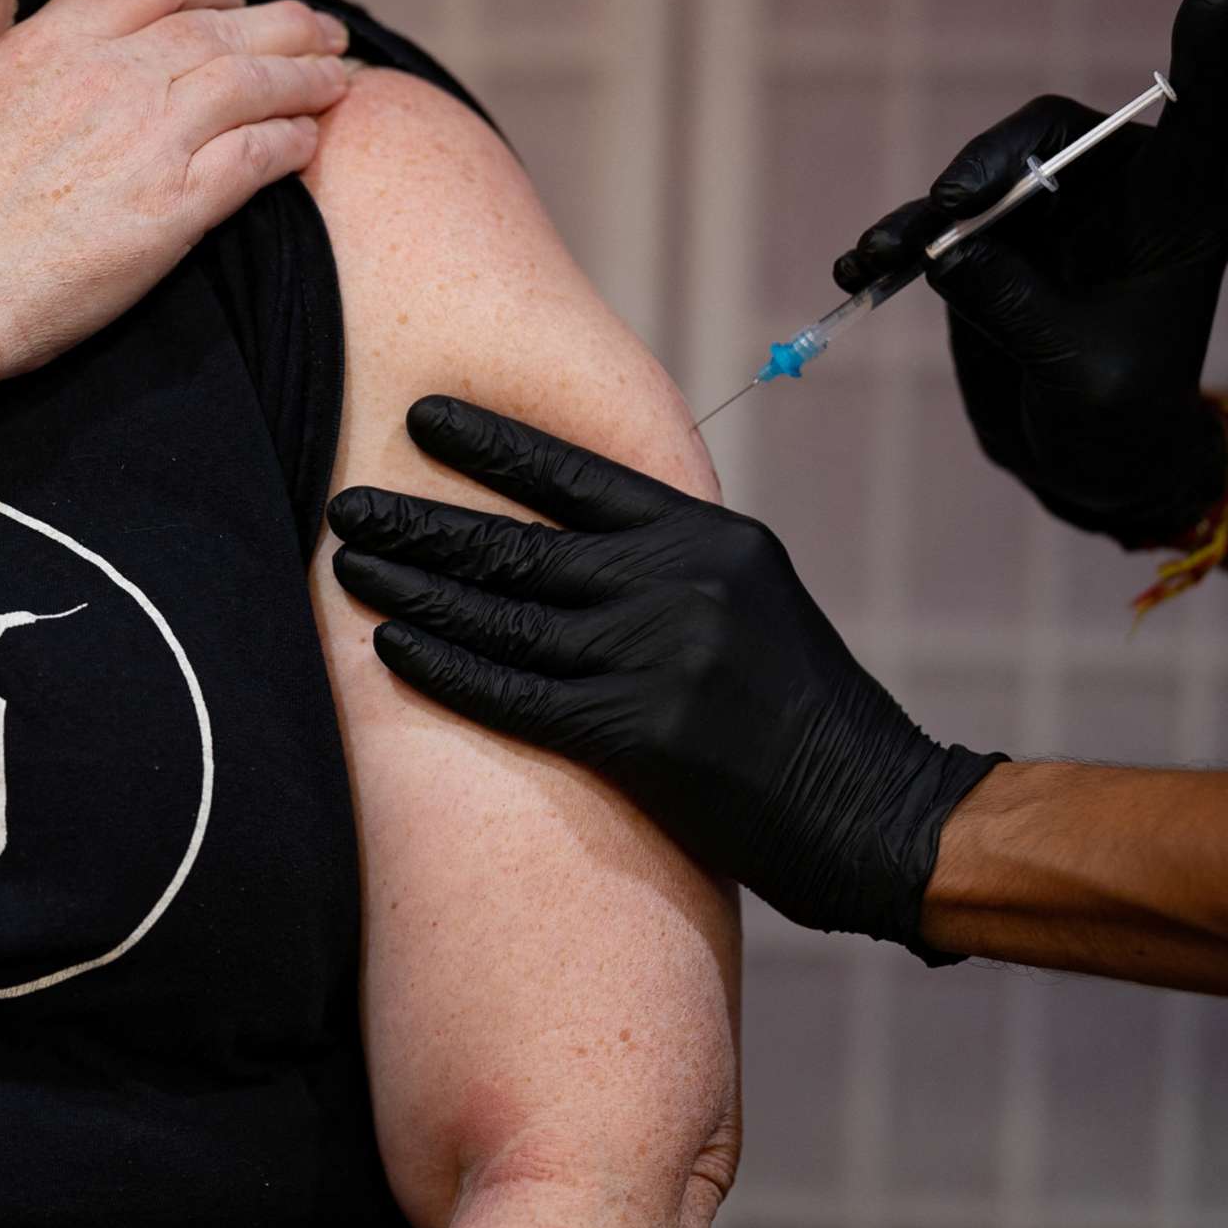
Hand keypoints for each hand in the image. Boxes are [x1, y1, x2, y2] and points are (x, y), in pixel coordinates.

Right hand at [0, 0, 353, 387]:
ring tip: (341, 80)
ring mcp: (145, 138)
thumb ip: (14, 68)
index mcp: (49, 41)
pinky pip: (259, 157)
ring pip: (256, 81)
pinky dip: (293, 142)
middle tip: (324, 32)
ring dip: (308, 77)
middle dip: (285, 23)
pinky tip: (310, 143)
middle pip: (223, 25)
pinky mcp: (172, 208)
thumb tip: (39, 59)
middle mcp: (107, 75)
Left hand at [329, 397, 1003, 951]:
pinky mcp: (640, 738)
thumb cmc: (805, 711)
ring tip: (351, 565)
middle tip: (349, 502)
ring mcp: (659, 661)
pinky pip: (516, 695)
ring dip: (416, 589)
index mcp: (710, 539)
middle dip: (425, 521)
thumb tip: (558, 537)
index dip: (493, 444)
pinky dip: (448, 669)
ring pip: (505, 617)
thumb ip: (665, 564)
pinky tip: (393, 645)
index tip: (423, 416)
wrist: (878, 811)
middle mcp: (681, 586)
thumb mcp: (751, 601)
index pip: (580, 474)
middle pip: (521, 545)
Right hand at [834, 0, 1227, 547]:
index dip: (1202, 60)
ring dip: (922, 214)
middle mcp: (1111, 202)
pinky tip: (859, 270)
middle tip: (950, 202)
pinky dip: (896, 246)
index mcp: (1174, 219)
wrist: (1084, 465)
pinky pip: (934, 230)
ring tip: (875, 257)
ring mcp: (1044, 222)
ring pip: (978, 182)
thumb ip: (1018, 308)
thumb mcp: (1081, 373)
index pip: (1197, 123)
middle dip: (992, 159)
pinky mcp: (987, 251)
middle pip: (1051, 137)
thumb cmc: (1119, 423)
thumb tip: (948, 253)